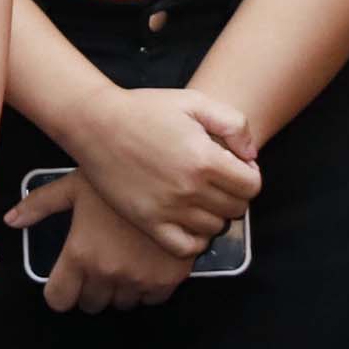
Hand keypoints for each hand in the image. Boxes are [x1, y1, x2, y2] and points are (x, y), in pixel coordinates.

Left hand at [6, 171, 192, 314]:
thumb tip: (11, 220)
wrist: (170, 173)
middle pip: (90, 304)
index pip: (59, 299)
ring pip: (121, 304)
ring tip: (123, 258)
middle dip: (91, 287)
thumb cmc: (120, 175)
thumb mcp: (74, 184)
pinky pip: (151, 299)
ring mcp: (140, 279)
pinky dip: (147, 287)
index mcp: (81, 254)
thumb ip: (40, 204)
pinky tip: (146, 262)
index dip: (59, 291)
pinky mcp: (168, 279)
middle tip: (98, 262)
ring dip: (119, 288)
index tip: (65, 281)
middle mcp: (108, 272)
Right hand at [64, 84, 259, 257]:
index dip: (249, 174)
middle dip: (234, 193)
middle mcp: (190, 189)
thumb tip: (251, 155)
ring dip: (215, 214)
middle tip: (217, 179)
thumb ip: (233, 123)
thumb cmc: (145, 109)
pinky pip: (186, 247)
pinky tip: (189, 220)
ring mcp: (168, 210)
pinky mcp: (148, 223)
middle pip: (236, 209)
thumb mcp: (194, 101)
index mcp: (205, 159)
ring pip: (214, 228)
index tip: (235, 166)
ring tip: (200, 195)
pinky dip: (195, 239)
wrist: (96, 124)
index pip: (252, 186)